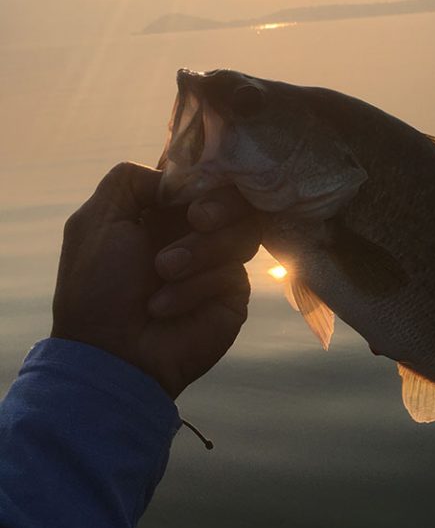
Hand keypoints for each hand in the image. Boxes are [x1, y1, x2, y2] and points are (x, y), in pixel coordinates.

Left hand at [51, 162, 262, 398]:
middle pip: (236, 199)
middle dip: (219, 205)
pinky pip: (233, 273)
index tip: (191, 187)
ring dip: (200, 250)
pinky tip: (164, 305)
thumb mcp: (97, 221)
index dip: (206, 176)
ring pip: (244, 231)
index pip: (205, 177)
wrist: (111, 351)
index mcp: (163, 212)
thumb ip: (129, 180)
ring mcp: (218, 264)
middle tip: (197, 219)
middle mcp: (195, 233)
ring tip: (163, 272)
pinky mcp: (233, 295)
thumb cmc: (97, 287)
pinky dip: (195, 287)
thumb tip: (176, 178)